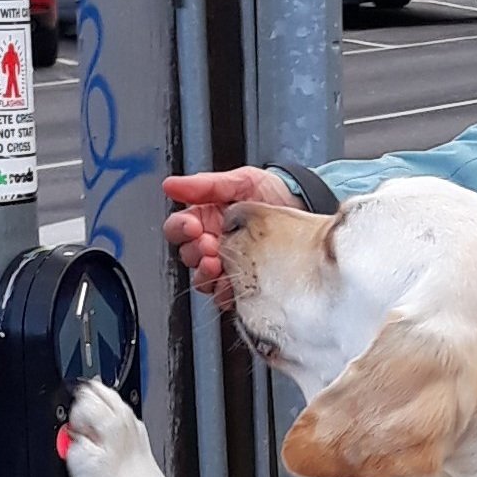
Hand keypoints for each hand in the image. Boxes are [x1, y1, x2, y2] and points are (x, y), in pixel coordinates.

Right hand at [163, 167, 299, 307]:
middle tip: (211, 245)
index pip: (177, 228)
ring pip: (203, 278)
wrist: (306, 205)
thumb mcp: (240, 181)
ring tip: (219, 264)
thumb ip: (205, 185)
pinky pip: (225, 295)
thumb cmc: (272, 191)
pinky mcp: (245, 281)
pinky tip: (233, 284)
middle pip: (188, 255)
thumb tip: (171, 185)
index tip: (193, 226)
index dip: (180, 229)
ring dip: (206, 274)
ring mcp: (228, 263)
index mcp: (205, 218)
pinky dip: (225, 292)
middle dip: (196, 252)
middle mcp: (212, 243)